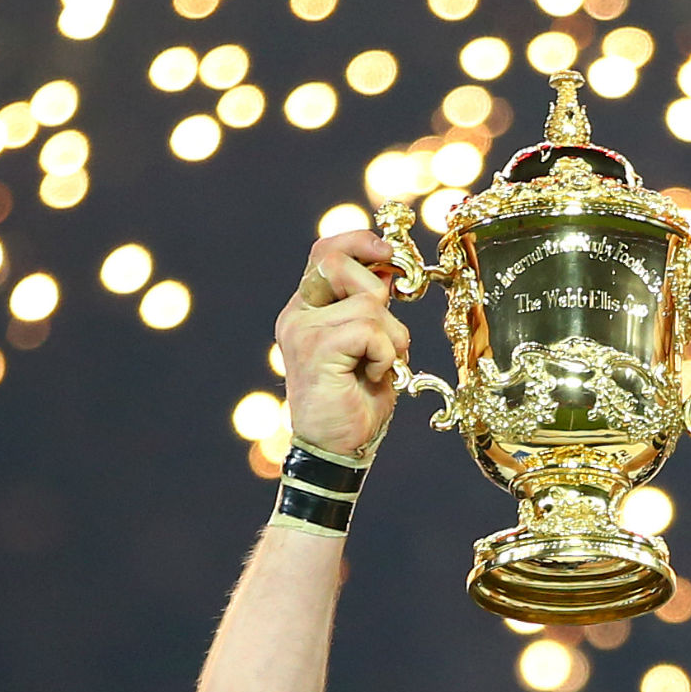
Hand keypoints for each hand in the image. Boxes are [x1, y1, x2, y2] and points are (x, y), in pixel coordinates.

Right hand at [277, 229, 412, 460]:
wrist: (338, 450)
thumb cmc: (356, 402)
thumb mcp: (371, 344)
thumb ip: (371, 307)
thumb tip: (392, 270)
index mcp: (308, 310)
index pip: (325, 252)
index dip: (359, 241)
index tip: (389, 252)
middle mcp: (298, 315)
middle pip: (339, 263)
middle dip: (377, 293)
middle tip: (385, 335)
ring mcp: (302, 330)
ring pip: (368, 303)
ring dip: (391, 338)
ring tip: (378, 367)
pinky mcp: (315, 349)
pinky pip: (369, 329)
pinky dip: (385, 355)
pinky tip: (372, 377)